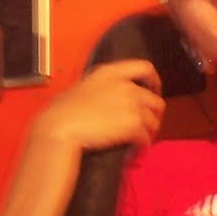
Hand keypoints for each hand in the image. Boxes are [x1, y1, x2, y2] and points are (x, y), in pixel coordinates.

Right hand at [31, 59, 164, 152]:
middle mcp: (125, 86)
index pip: (144, 68)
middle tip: (148, 122)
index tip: (153, 89)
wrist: (61, 125)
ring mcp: (131, 106)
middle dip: (154, 113)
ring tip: (143, 138)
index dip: (154, 80)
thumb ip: (99, 88)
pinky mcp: (133, 125)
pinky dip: (143, 144)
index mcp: (111, 72)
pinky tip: (137, 148)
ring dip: (150, 130)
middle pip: (154, 99)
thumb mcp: (81, 87)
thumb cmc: (62, 109)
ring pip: (154, 120)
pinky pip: (146, 137)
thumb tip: (103, 98)